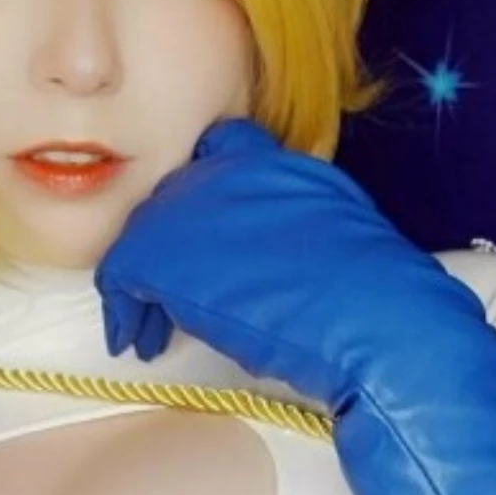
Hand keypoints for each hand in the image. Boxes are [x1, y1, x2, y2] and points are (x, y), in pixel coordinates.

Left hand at [95, 117, 450, 412]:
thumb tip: (275, 261)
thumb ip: (296, 231)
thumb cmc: (373, 297)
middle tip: (166, 304)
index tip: (202, 254)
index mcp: (280, 163)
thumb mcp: (340, 239)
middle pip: (172, 200)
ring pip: (142, 236)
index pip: (220, 153)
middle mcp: (231, 169)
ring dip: (142, 288)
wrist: (372, 313)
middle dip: (164, 254)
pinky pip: (122, 274)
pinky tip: (136, 341)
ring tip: (149, 332)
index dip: (201, 207)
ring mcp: (194, 204)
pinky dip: (124, 311)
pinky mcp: (165, 248)